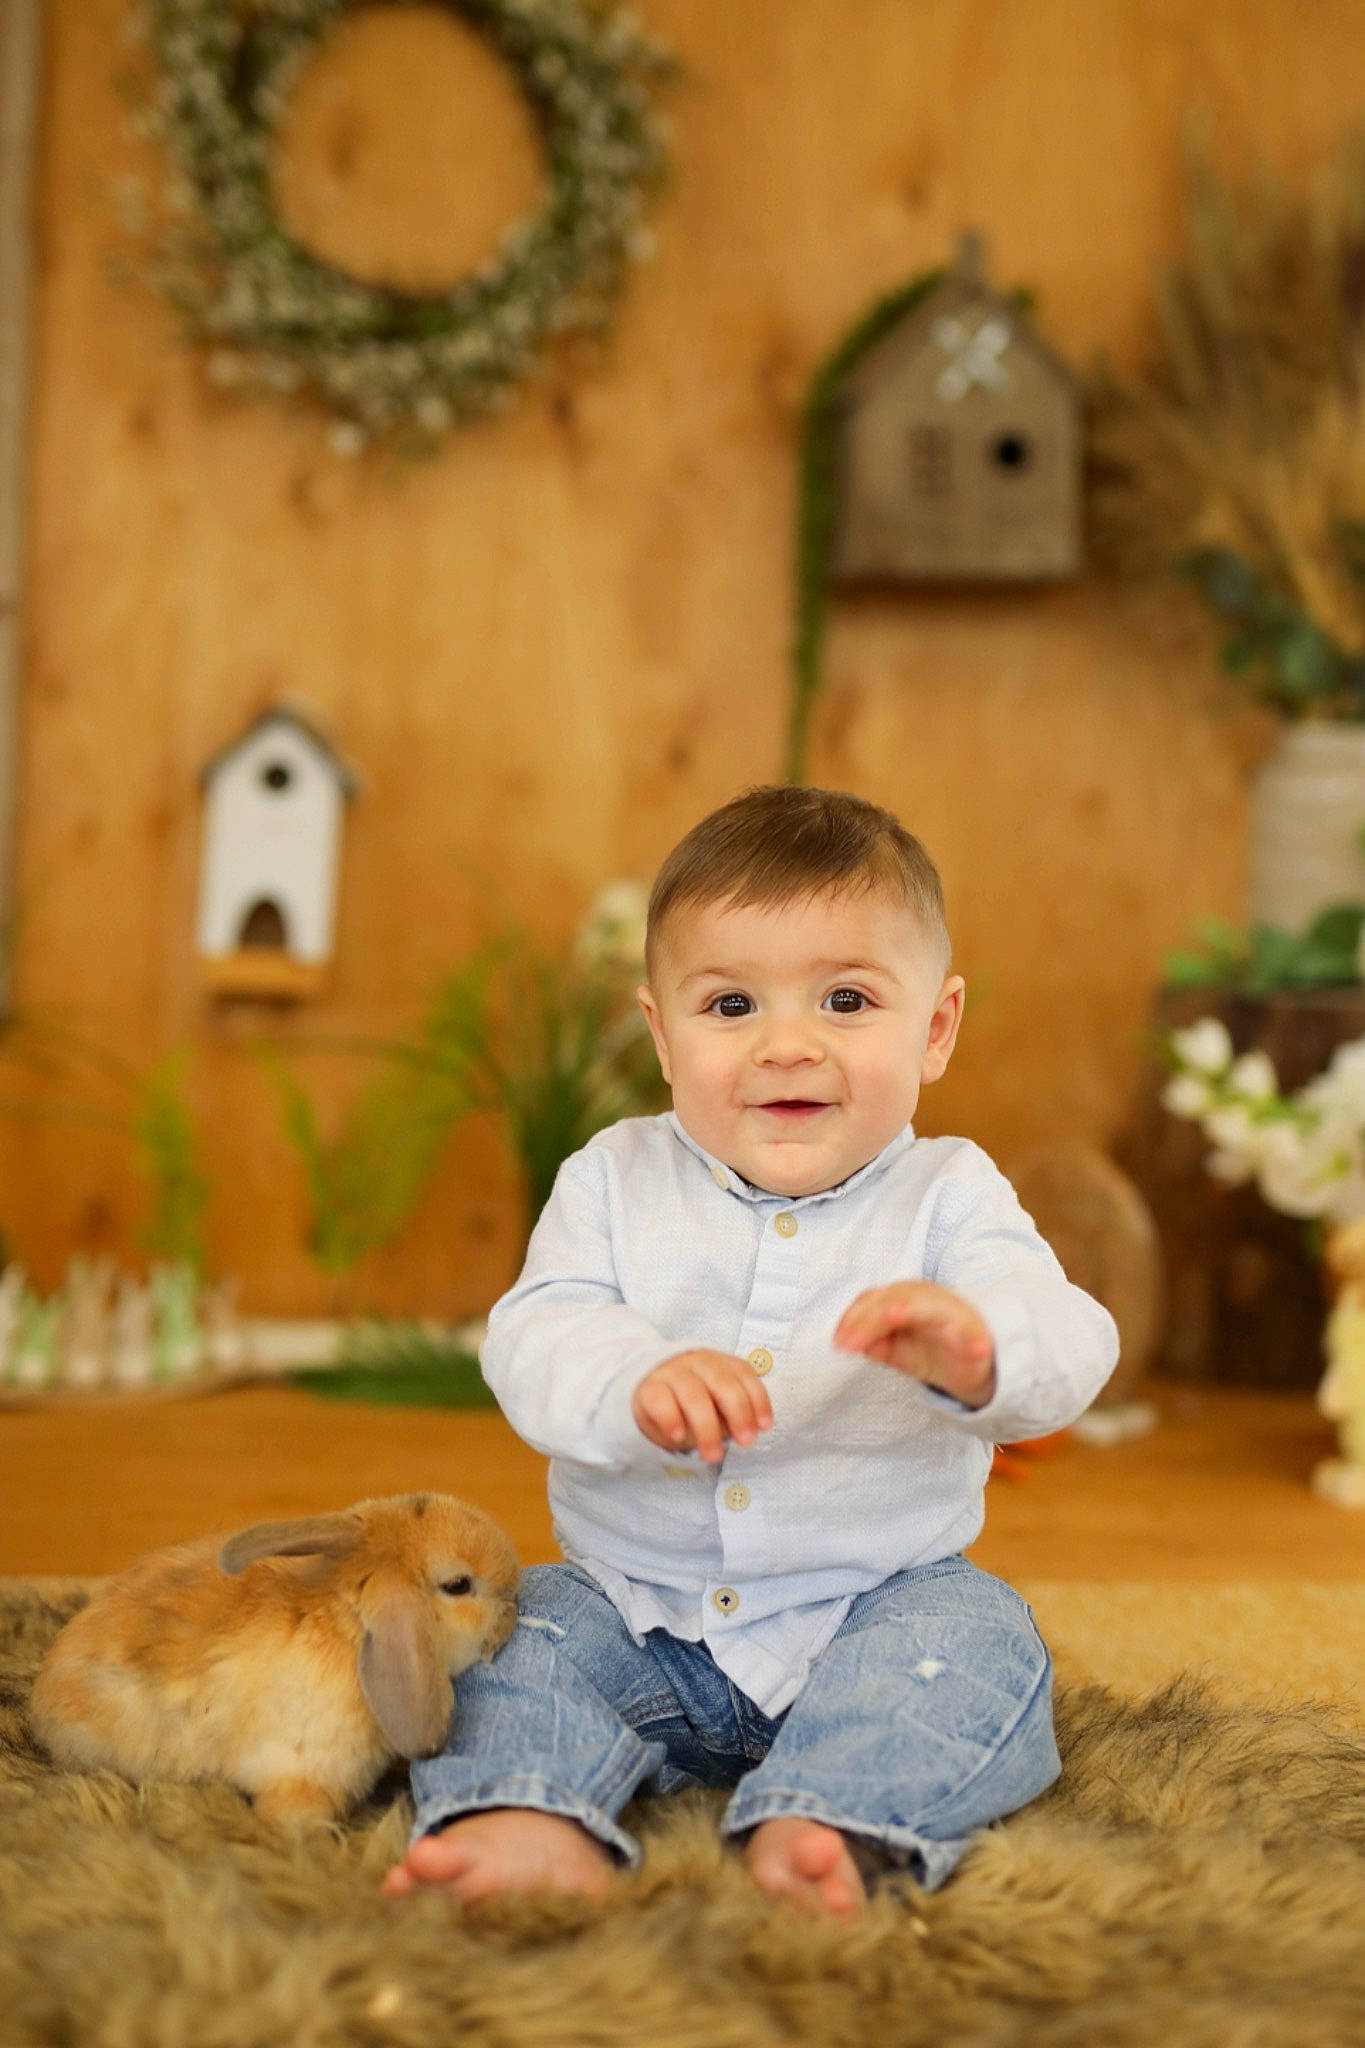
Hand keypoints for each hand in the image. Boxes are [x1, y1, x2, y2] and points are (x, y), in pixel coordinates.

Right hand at [631, 1349, 773, 1463]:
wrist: (648, 1395)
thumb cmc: (693, 1404)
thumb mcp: (718, 1408)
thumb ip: (733, 1414)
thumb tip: (749, 1429)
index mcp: (720, 1362)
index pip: (743, 1373)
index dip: (757, 1398)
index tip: (764, 1426)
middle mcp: (697, 1362)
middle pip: (721, 1381)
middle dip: (738, 1412)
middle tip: (745, 1441)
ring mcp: (671, 1373)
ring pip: (692, 1393)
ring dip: (706, 1426)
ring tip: (713, 1455)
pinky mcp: (647, 1389)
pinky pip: (660, 1400)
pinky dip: (671, 1418)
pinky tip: (678, 1436)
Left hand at [833, 1282, 996, 1408]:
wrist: (972, 1362)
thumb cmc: (929, 1348)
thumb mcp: (895, 1348)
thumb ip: (873, 1342)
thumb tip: (846, 1343)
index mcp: (904, 1298)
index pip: (873, 1300)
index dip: (853, 1320)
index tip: (838, 1343)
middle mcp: (926, 1300)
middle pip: (895, 1300)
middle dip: (871, 1319)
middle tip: (850, 1343)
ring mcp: (952, 1315)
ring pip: (932, 1308)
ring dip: (911, 1309)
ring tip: (892, 1315)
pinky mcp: (976, 1337)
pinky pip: (974, 1337)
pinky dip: (974, 1342)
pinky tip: (975, 1350)